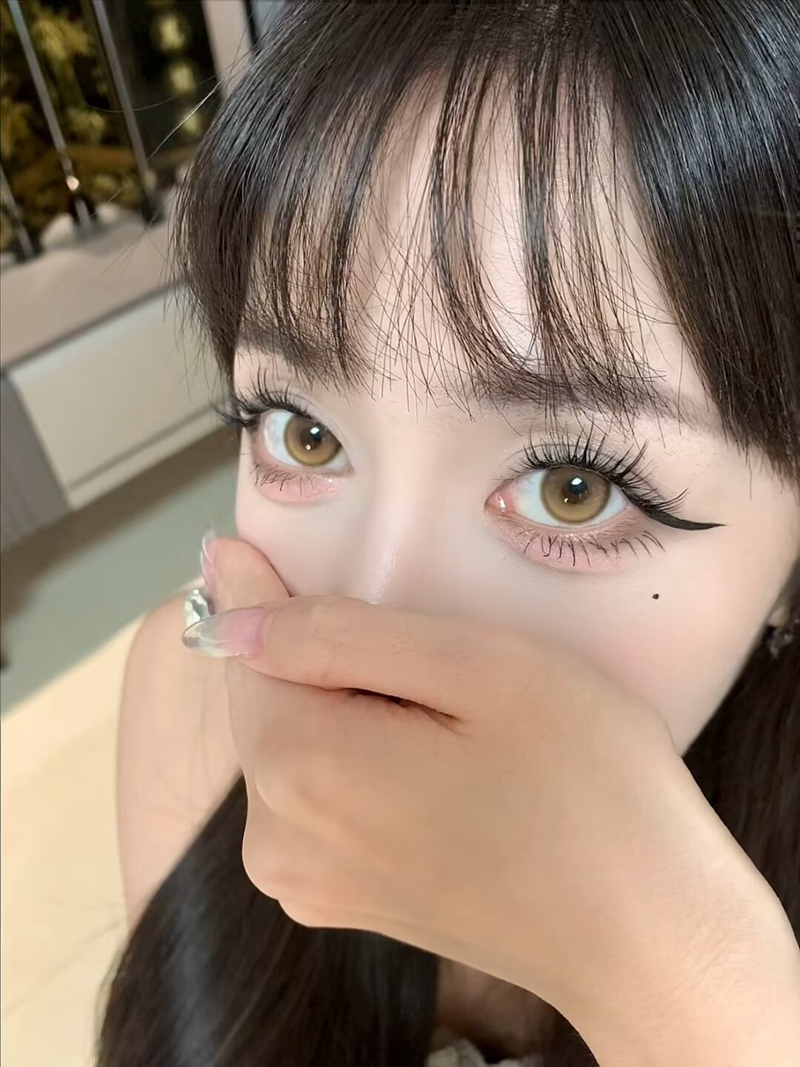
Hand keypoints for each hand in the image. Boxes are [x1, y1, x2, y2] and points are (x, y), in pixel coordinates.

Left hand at [185, 536, 798, 1062]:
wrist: (642, 937)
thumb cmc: (586, 786)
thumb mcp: (481, 668)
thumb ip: (341, 632)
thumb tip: (232, 606)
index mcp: (306, 768)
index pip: (244, 647)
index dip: (260, 590)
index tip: (268, 546)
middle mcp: (276, 837)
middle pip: (263, 699)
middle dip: (308, 650)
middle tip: (405, 636)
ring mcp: (302, 882)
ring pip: (285, 744)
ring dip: (331, 701)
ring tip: (428, 699)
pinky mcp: (333, 901)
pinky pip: (308, 795)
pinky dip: (344, 751)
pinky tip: (419, 751)